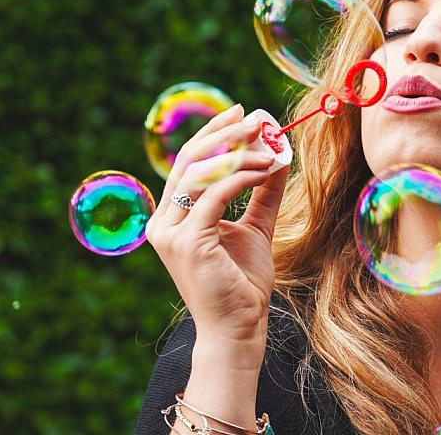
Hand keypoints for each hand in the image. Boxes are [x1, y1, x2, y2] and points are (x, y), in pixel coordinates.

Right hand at [145, 104, 288, 347]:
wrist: (239, 327)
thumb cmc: (243, 282)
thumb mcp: (255, 227)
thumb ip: (262, 191)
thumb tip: (277, 152)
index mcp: (172, 217)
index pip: (189, 162)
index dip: (214, 133)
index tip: (241, 112)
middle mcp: (163, 222)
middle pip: (190, 159)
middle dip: (225, 133)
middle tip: (256, 118)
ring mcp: (170, 233)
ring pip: (202, 173)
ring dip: (240, 153)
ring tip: (270, 147)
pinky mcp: (187, 242)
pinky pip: (216, 195)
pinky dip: (242, 176)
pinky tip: (265, 170)